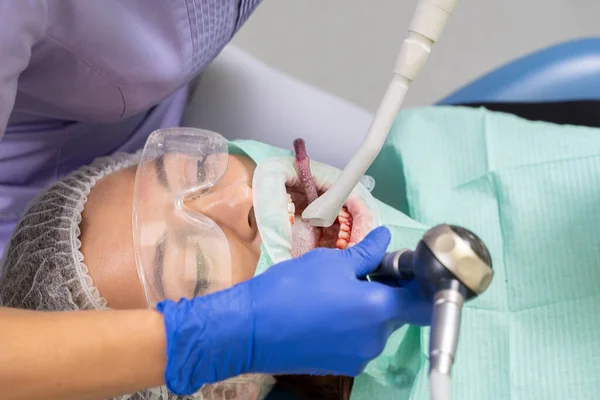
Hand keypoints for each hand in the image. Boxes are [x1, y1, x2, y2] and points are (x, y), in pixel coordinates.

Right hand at [157, 227, 431, 394]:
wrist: (250, 330)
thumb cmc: (291, 289)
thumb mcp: (330, 262)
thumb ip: (367, 252)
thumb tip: (387, 238)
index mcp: (379, 309)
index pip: (425, 302)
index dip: (423, 283)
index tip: (410, 269)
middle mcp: (377, 339)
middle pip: (398, 313)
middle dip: (387, 292)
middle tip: (362, 272)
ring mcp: (360, 357)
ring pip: (377, 327)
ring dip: (368, 309)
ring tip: (336, 292)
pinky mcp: (343, 366)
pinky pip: (359, 341)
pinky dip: (352, 326)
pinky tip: (326, 312)